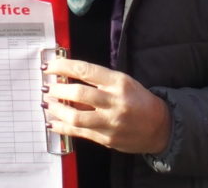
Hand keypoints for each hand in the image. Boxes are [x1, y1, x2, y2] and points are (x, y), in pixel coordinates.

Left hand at [42, 58, 170, 154]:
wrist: (160, 126)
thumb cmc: (138, 99)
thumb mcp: (121, 82)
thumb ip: (97, 81)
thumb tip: (66, 77)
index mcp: (118, 82)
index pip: (85, 70)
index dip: (63, 67)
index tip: (49, 66)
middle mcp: (114, 102)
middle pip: (79, 94)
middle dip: (57, 90)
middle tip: (47, 87)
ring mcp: (110, 122)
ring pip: (76, 117)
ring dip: (56, 110)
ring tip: (48, 103)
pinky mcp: (106, 139)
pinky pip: (78, 133)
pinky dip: (62, 127)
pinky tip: (52, 122)